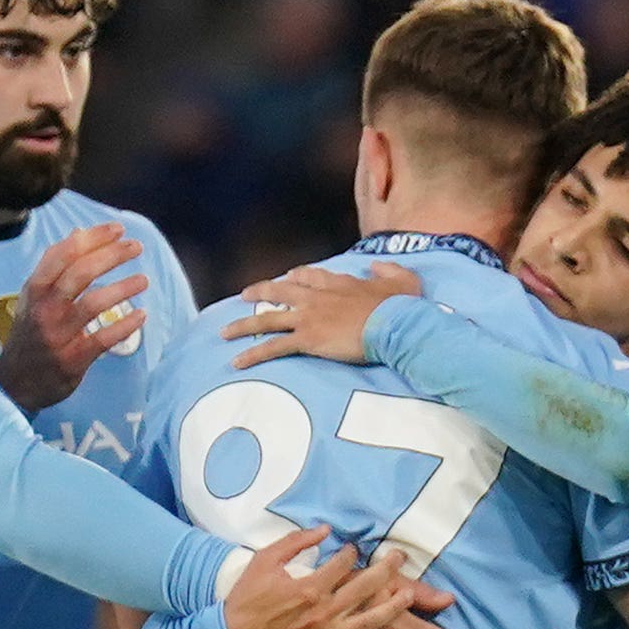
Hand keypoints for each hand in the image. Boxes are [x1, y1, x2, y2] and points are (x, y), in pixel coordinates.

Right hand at [0, 222, 150, 411]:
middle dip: (111, 255)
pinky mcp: (73, 359)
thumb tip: (79, 232)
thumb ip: (55, 267)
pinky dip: (125, 325)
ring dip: (123, 288)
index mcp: (35, 289)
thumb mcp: (34, 297)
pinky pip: (104, 339)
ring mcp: (59, 334)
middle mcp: (45, 308)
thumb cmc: (30, 333)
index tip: (117, 229)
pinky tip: (141, 315)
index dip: (92, 238)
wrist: (15, 382)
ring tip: (144, 280)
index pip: (63, 254)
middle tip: (136, 247)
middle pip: (81, 273)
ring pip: (94, 303)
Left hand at [218, 260, 418, 370]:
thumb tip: (377, 267)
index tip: (289, 277)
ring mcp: (309, 317)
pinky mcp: (307, 339)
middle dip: (260, 292)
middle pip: (280, 290)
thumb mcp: (403, 280)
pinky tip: (237, 361)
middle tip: (245, 295)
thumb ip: (387, 270)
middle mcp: (317, 296)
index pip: (310, 275)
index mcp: (338, 282)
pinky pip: (273, 347)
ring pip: (268, 318)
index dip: (297, 276)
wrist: (395, 325)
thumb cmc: (402, 307)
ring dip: (244, 325)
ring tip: (225, 332)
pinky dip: (254, 354)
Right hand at [220, 523, 424, 628]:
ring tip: (410, 596)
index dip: (352, 553)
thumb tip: (325, 528)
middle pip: (364, 589)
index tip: (355, 549)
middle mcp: (323, 613)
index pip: (343, 565)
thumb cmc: (247, 598)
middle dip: (385, 570)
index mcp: (310, 587)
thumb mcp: (264, 560)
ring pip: (368, 623)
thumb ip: (295, 542)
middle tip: (400, 558)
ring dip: (392, 608)